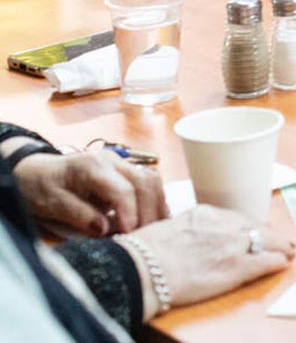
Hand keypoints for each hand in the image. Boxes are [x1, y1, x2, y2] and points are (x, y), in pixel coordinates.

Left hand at [13, 149, 166, 235]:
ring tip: (153, 231)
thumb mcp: (52, 203)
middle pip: (146, 182)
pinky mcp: (125, 172)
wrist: (35, 171)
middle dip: (149, 212)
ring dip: (157, 206)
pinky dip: (154, 202)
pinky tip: (153, 220)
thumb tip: (105, 229)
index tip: (129, 236)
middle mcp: (113, 161)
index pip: (123, 189)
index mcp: (93, 166)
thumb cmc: (40, 187)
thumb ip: (79, 215)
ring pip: (153, 180)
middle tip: (145, 238)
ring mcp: (122, 164)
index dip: (130, 214)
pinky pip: (149, 183)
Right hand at [121, 205, 294, 320]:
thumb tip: (184, 238)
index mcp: (205, 214)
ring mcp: (234, 244)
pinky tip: (283, 263)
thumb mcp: (167, 229)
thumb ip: (185, 230)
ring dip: (280, 247)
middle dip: (268, 235)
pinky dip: (278, 261)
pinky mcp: (239, 266)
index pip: (235, 219)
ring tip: (288, 252)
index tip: (252, 233)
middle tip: (280, 241)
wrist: (144, 269)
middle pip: (255, 227)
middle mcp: (224, 225)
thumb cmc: (143, 253)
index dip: (246, 228)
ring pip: (268, 241)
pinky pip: (268, 260)